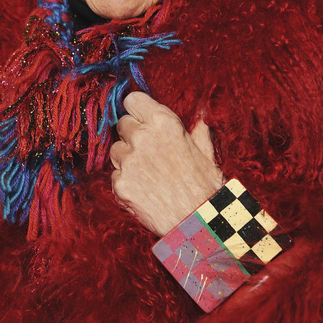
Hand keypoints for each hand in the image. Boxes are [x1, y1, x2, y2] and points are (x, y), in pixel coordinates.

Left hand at [110, 92, 223, 235]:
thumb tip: (200, 113)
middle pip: (122, 124)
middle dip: (132, 135)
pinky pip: (115, 175)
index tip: (141, 118)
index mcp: (163, 122)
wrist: (198, 222)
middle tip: (149, 151)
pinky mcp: (120, 183)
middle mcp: (142, 137)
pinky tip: (144, 189)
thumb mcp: (206, 152)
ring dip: (127, 159)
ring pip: (116, 150)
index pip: (132, 100)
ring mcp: (129, 160)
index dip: (137, 110)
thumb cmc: (205, 186)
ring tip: (148, 173)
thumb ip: (197, 129)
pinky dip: (126, 182)